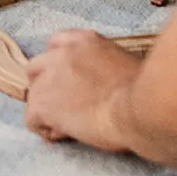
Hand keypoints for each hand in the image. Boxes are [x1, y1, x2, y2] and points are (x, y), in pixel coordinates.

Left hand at [24, 29, 142, 150]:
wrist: (142, 107)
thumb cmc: (145, 90)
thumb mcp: (125, 62)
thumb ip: (105, 64)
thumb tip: (105, 80)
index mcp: (83, 41)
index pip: (56, 43)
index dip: (59, 66)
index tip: (71, 82)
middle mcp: (61, 54)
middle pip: (35, 69)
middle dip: (46, 86)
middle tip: (67, 105)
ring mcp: (48, 78)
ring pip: (33, 96)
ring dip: (47, 110)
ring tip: (69, 125)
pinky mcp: (43, 104)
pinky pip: (31, 119)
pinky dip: (45, 129)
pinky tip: (65, 134)